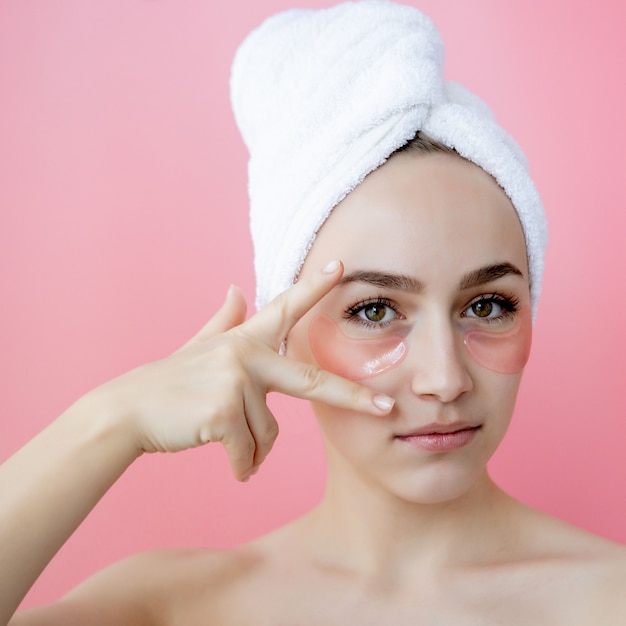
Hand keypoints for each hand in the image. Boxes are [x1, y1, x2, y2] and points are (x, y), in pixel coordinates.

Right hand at [94, 261, 394, 480]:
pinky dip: (241, 466)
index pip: (285, 309)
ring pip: (267, 434)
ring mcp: (237, 380)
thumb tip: (235, 288)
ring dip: (251, 450)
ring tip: (227, 444)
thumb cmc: (168, 384)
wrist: (127, 411)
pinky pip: (249, 452)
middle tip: (385, 409)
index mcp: (244, 340)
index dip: (314, 288)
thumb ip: (224, 321)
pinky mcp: (226, 410)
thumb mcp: (198, 348)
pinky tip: (228, 464)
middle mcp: (246, 354)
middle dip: (352, 396)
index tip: (341, 267)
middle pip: (312, 380)